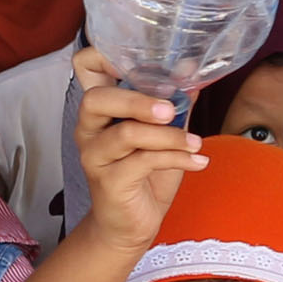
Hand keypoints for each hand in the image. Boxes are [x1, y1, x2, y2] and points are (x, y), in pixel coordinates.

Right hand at [71, 46, 209, 253]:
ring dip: (169, 136)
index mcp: (100, 110)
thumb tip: (192, 70)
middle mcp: (88, 129)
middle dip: (137, 99)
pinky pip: (144, 162)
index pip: (83, 67)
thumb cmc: (145, 175)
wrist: (131, 225)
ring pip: (127, 133)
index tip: (142, 63)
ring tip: (196, 143)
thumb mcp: (164, 133)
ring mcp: (94, 156)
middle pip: (96, 98)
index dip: (105, 56)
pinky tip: (198, 162)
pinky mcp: (109, 182)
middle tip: (172, 109)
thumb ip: (174, 102)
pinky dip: (178, 158)